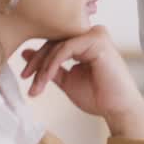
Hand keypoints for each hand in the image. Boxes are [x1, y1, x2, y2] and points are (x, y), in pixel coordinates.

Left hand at [21, 26, 143, 140]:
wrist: (118, 110)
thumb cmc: (99, 97)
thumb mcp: (67, 80)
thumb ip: (50, 67)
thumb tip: (26, 53)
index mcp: (86, 41)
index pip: (56, 42)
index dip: (38, 58)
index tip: (25, 76)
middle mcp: (92, 34)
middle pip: (55, 40)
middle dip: (37, 61)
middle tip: (25, 78)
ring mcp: (96, 35)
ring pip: (58, 45)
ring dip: (44, 66)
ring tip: (36, 86)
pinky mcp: (97, 40)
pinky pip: (66, 49)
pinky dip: (53, 64)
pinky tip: (46, 78)